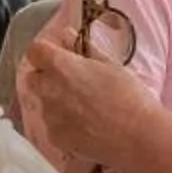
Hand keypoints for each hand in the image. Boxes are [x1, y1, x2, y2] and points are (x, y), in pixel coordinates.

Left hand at [16, 31, 156, 172]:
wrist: (138, 137)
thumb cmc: (130, 96)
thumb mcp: (111, 65)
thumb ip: (84, 49)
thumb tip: (67, 35)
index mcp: (61, 67)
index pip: (35, 51)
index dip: (45, 52)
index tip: (59, 56)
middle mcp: (48, 90)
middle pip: (33, 78)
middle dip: (46, 77)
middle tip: (72, 82)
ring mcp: (49, 116)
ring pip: (43, 103)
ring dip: (56, 101)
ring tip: (85, 108)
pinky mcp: (54, 137)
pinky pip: (52, 124)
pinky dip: (63, 123)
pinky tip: (85, 126)